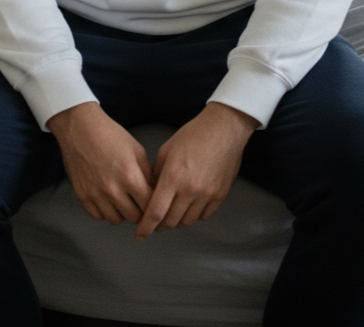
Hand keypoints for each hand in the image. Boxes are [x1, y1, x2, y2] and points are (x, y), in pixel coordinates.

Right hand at [47, 102, 153, 225]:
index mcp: (130, 175)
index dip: (154, 206)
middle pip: (134, 217)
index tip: (154, 204)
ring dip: (122, 212)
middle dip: (140, 211)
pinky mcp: (82, 196)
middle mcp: (112, 189)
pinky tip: (107, 198)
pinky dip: (104, 211)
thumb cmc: (110, 135)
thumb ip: (147, 173)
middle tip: (139, 202)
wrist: (80, 127)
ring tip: (122, 199)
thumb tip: (154, 193)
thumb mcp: (136, 149)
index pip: (149, 206)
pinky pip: (98, 216)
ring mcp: (95, 194)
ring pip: (116, 220)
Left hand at [135, 102, 258, 240]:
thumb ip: (156, 174)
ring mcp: (207, 194)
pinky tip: (190, 206)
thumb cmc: (193, 135)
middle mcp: (190, 189)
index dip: (145, 227)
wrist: (223, 128)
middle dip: (160, 225)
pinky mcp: (220, 195)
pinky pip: (204, 216)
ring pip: (187, 221)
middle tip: (155, 222)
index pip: (155, 212)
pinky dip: (194, 215)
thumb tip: (149, 193)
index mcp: (173, 177)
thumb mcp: (166, 150)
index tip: (139, 235)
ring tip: (173, 213)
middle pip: (171, 221)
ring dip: (177, 221)